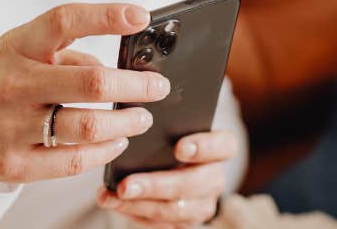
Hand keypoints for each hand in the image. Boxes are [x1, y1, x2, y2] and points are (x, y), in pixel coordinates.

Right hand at [0, 3, 171, 183]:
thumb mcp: (18, 52)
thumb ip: (65, 53)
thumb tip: (118, 66)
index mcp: (16, 46)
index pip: (64, 21)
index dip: (106, 16)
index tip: (141, 17)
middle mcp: (14, 84)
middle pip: (91, 82)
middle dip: (136, 85)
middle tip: (158, 87)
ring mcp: (13, 127)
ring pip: (88, 127)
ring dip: (127, 123)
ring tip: (141, 117)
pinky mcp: (15, 165)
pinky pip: (74, 161)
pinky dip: (105, 151)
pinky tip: (116, 142)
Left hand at [96, 130, 238, 227]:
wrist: (165, 164)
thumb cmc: (166, 138)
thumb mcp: (168, 127)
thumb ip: (163, 123)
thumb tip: (135, 118)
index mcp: (218, 148)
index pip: (224, 145)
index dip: (205, 147)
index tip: (179, 148)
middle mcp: (214, 177)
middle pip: (195, 184)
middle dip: (157, 185)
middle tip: (126, 184)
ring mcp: (202, 203)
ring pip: (177, 209)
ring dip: (141, 204)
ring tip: (113, 196)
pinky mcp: (185, 222)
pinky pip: (162, 224)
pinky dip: (135, 213)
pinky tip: (112, 202)